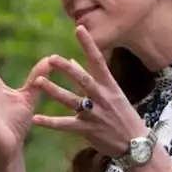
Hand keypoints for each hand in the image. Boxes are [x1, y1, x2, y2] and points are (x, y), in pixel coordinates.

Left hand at [29, 25, 148, 156]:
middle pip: (83, 79)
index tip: (79, 29)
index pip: (98, 60)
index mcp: (109, 85)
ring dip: (54, 90)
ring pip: (71, 100)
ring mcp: (95, 114)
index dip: (88, 44)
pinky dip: (50, 122)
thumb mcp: (112, 93)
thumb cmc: (122, 115)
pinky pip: (65, 125)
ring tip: (38, 81)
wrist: (135, 143)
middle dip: (67, 69)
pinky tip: (35, 118)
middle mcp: (102, 97)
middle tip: (51, 58)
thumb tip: (72, 61)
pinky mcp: (87, 129)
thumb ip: (90, 77)